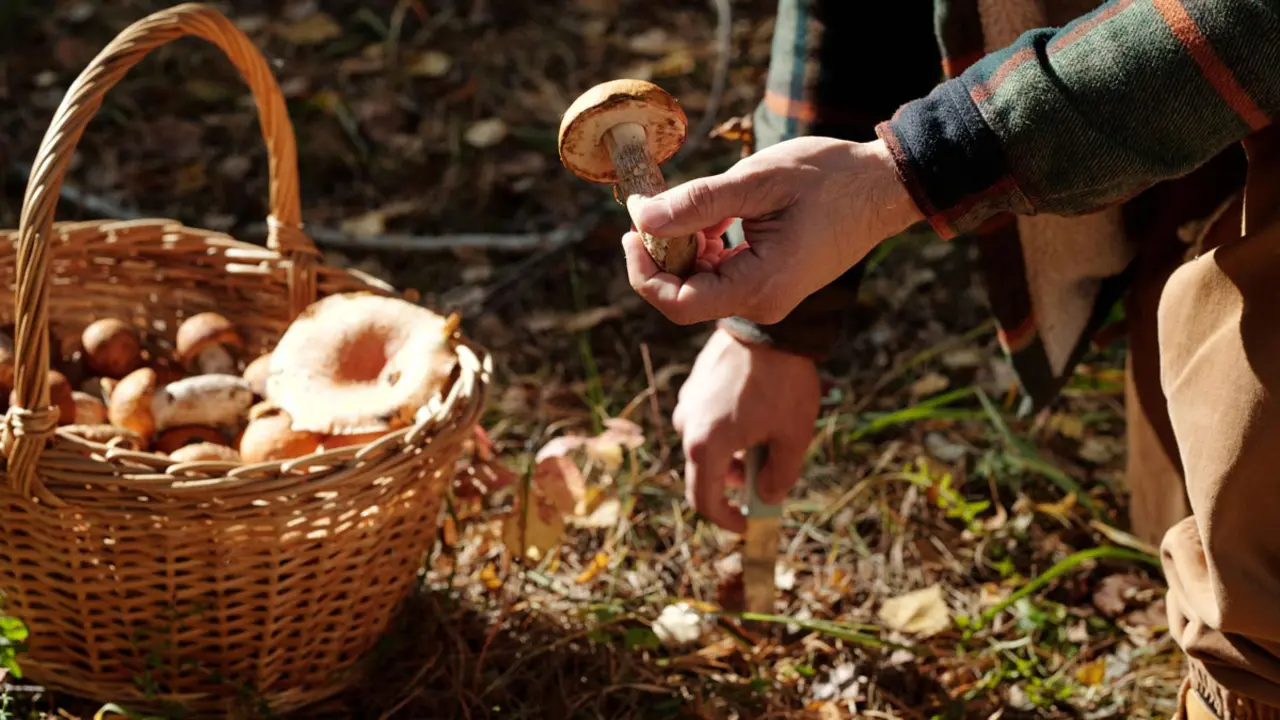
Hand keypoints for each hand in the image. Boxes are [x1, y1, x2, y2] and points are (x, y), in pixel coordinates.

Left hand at [623, 137, 921, 324]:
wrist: (884, 187)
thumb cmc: (830, 177)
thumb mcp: (758, 181)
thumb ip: (698, 203)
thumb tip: (641, 217)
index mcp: (761, 285)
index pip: (678, 303)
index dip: (644, 272)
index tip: (633, 229)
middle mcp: (763, 302)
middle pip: (685, 297)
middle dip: (661, 255)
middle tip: (654, 206)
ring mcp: (768, 297)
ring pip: (701, 285)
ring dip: (684, 248)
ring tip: (695, 203)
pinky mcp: (771, 283)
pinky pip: (722, 276)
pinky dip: (706, 248)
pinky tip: (714, 216)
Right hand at [673, 327, 820, 531]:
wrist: (769, 326)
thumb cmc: (783, 383)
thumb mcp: (793, 436)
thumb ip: (780, 477)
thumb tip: (766, 498)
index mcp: (705, 446)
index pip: (703, 502)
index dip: (725, 520)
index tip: (747, 524)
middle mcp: (686, 426)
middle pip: (705, 472)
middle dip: (734, 483)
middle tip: (766, 476)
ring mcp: (688, 403)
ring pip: (706, 445)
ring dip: (732, 455)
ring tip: (767, 439)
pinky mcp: (694, 385)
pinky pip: (706, 419)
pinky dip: (727, 430)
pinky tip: (757, 414)